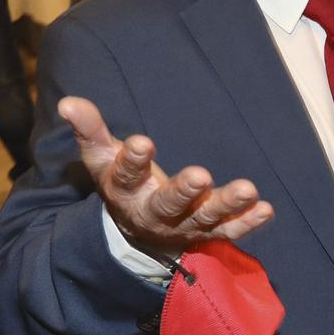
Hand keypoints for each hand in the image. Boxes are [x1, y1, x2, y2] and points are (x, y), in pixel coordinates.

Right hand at [59, 95, 273, 258]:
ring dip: (226, 204)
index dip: (132, 160)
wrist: (138, 228)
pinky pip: (229, 231)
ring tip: (249, 189)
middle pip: (167, 204)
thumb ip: (90, 129)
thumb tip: (67, 102)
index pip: (125, 176)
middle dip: (184, 191)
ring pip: (205, 218)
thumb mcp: (102, 156)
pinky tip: (266, 209)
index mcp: (125, 191)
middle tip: (200, 175)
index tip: (142, 142)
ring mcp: (184, 225)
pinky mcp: (208, 232)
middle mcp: (154, 213)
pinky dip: (248, 223)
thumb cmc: (122, 180)